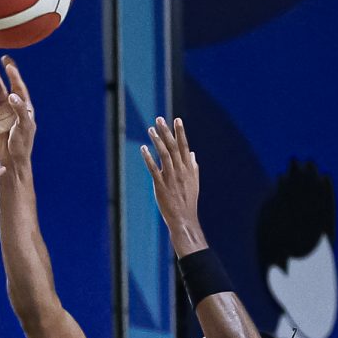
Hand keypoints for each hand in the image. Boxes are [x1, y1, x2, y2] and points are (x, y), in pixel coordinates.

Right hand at [0, 55, 35, 171]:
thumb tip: (12, 96)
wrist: (11, 158)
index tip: (10, 65)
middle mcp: (14, 105)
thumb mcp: (24, 126)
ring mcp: (4, 110)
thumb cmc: (22, 143)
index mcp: (25, 106)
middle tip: (3, 58)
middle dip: (6, 72)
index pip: (20, 87)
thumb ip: (19, 110)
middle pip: (9, 85)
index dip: (15, 76)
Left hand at [140, 117, 203, 251]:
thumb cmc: (188, 201)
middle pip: (173, 146)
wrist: (184, 218)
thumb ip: (193, 166)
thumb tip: (192, 153)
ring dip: (157, 141)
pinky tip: (143, 148)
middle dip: (166, 132)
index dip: (180, 132)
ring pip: (164, 154)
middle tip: (159, 119)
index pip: (184, 146)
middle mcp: (180, 170)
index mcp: (188, 168)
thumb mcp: (194, 182)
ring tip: (150, 129)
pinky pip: (153, 168)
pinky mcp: (160, 185)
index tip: (177, 120)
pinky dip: (148, 157)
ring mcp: (170, 177)